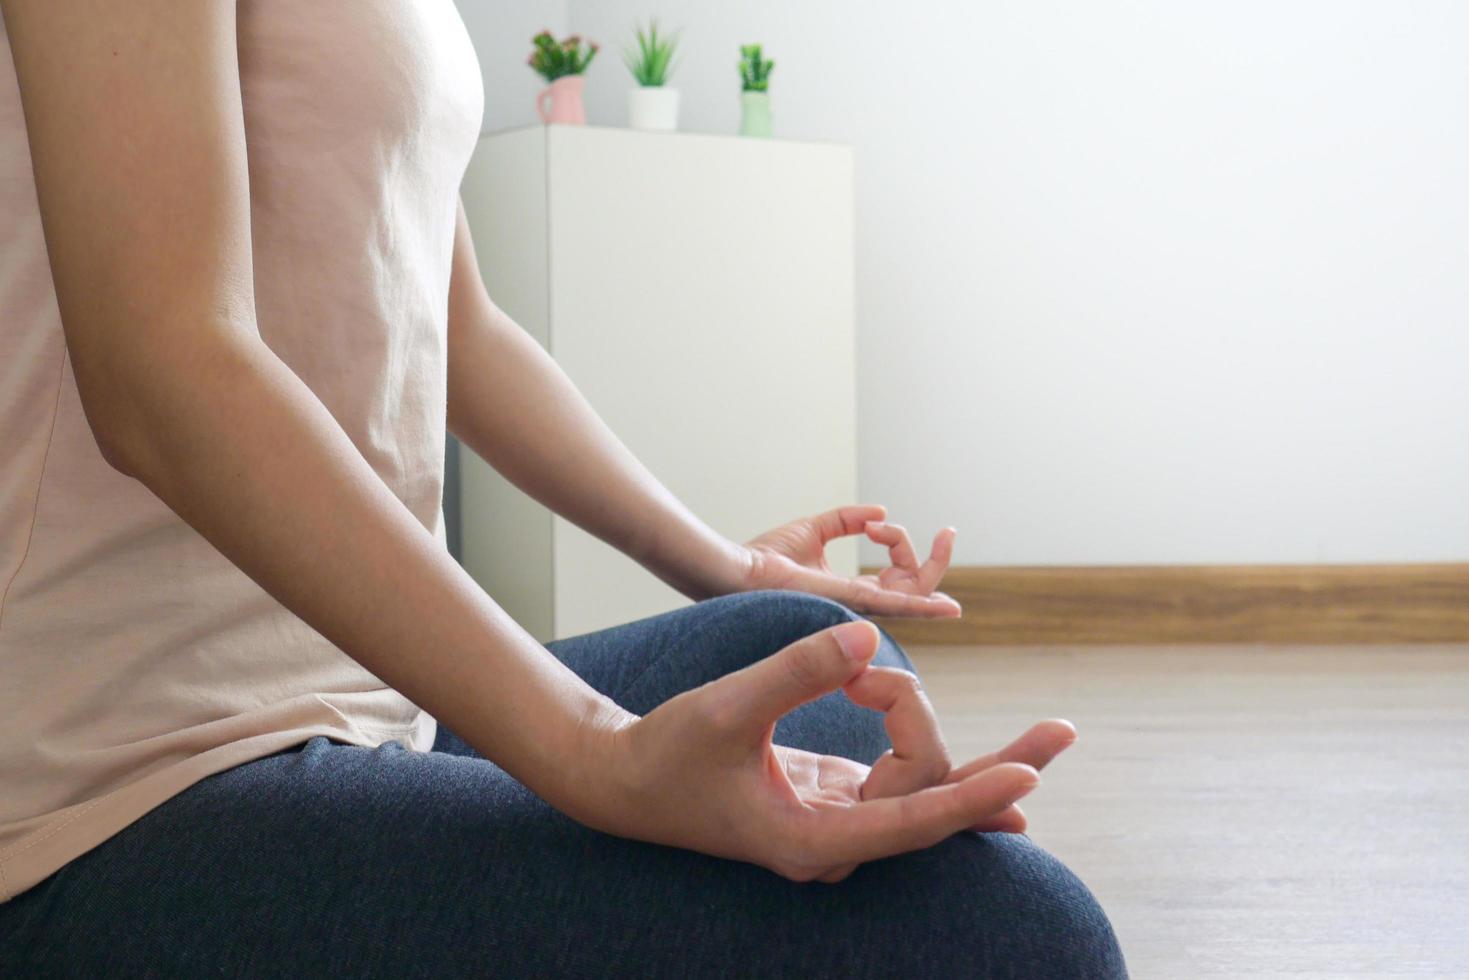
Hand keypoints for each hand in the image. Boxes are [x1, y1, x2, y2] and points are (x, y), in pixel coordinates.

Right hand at [578, 620, 1074, 882]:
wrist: (624, 783)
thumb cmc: (664, 755)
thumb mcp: (724, 710)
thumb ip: (796, 672)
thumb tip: (871, 636)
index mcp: (809, 838)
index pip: (909, 821)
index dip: (969, 798)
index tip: (1028, 780)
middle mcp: (834, 841)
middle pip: (932, 800)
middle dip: (996, 767)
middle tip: (1066, 730)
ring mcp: (836, 822)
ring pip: (919, 785)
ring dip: (931, 727)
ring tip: (950, 698)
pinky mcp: (833, 799)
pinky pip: (902, 784)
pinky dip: (942, 764)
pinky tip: (1007, 778)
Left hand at [741, 504, 962, 617]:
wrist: (740, 570)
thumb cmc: (767, 558)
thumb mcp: (815, 529)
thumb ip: (846, 520)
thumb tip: (880, 511)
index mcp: (853, 591)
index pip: (899, 574)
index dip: (901, 543)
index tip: (875, 523)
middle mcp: (860, 604)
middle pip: (916, 586)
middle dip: (935, 559)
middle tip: (946, 532)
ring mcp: (859, 606)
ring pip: (916, 591)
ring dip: (932, 561)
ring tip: (926, 535)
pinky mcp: (852, 602)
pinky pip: (899, 607)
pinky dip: (927, 607)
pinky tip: (951, 609)